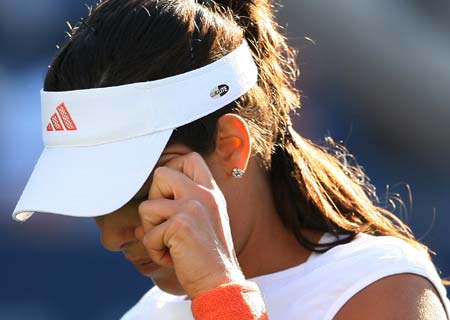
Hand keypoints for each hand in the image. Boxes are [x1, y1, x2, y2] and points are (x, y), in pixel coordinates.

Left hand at [136, 152, 244, 298]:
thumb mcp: (201, 222)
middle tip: (167, 224)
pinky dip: (155, 250)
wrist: (220, 283)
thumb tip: (143, 212)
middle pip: (160, 174)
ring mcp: (193, 206)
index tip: (169, 197)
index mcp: (211, 192)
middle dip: (154, 200)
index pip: (190, 159)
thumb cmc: (206, 257)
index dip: (172, 171)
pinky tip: (174, 257)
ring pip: (147, 206)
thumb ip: (180, 207)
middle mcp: (204, 194)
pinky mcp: (181, 224)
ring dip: (151, 231)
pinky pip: (148, 234)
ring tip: (171, 245)